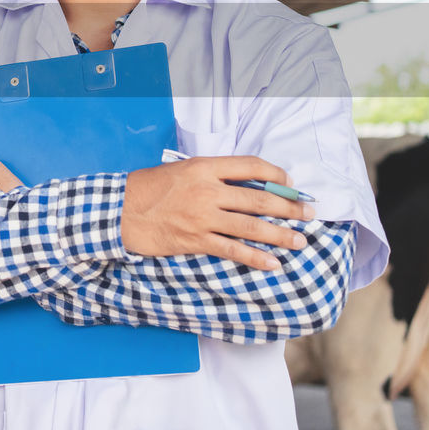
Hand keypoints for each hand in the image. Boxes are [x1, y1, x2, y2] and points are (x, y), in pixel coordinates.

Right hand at [122, 156, 314, 270]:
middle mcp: (208, 190)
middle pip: (259, 199)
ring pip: (251, 226)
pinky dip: (255, 258)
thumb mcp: (180, 169)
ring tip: (300, 240)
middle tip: (309, 213)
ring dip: (280, 234)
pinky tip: (273, 263)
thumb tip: (243, 185)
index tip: (289, 183)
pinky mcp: (196, 241)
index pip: (250, 166)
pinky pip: (233, 251)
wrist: (119, 212)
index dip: (275, 174)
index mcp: (204, 167)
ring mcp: (203, 217)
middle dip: (289, 207)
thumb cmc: (147, 188)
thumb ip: (210, 175)